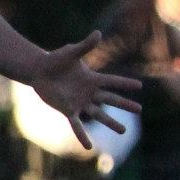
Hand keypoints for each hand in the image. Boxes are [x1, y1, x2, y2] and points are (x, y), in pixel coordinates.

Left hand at [32, 31, 142, 148]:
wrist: (39, 71)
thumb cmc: (55, 59)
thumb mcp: (71, 52)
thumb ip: (85, 46)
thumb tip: (98, 33)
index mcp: (92, 78)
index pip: (112, 82)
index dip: (125, 84)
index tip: (140, 87)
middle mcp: (89, 92)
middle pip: (111, 100)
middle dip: (125, 105)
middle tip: (140, 109)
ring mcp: (79, 102)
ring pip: (99, 115)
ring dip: (111, 123)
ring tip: (123, 131)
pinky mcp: (68, 110)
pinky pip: (77, 125)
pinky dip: (82, 135)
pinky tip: (89, 147)